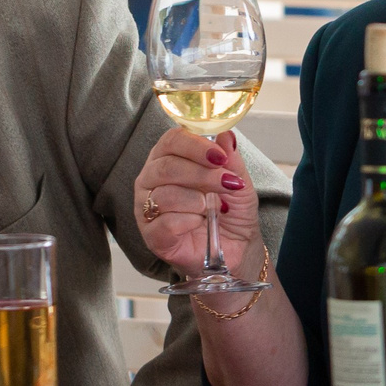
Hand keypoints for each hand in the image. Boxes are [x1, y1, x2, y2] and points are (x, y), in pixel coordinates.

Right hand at [133, 127, 262, 283]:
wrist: (236, 251)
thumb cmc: (231, 212)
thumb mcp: (238, 183)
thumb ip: (231, 160)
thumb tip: (225, 135)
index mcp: (169, 158)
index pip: (171, 140)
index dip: (195, 145)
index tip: (219, 156)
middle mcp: (152, 180)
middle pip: (166, 166)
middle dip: (201, 174)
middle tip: (227, 183)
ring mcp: (147, 208)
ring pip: (164, 194)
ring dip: (198, 200)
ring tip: (216, 208)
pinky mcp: (151, 235)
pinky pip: (163, 222)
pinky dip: (188, 220)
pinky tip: (199, 223)